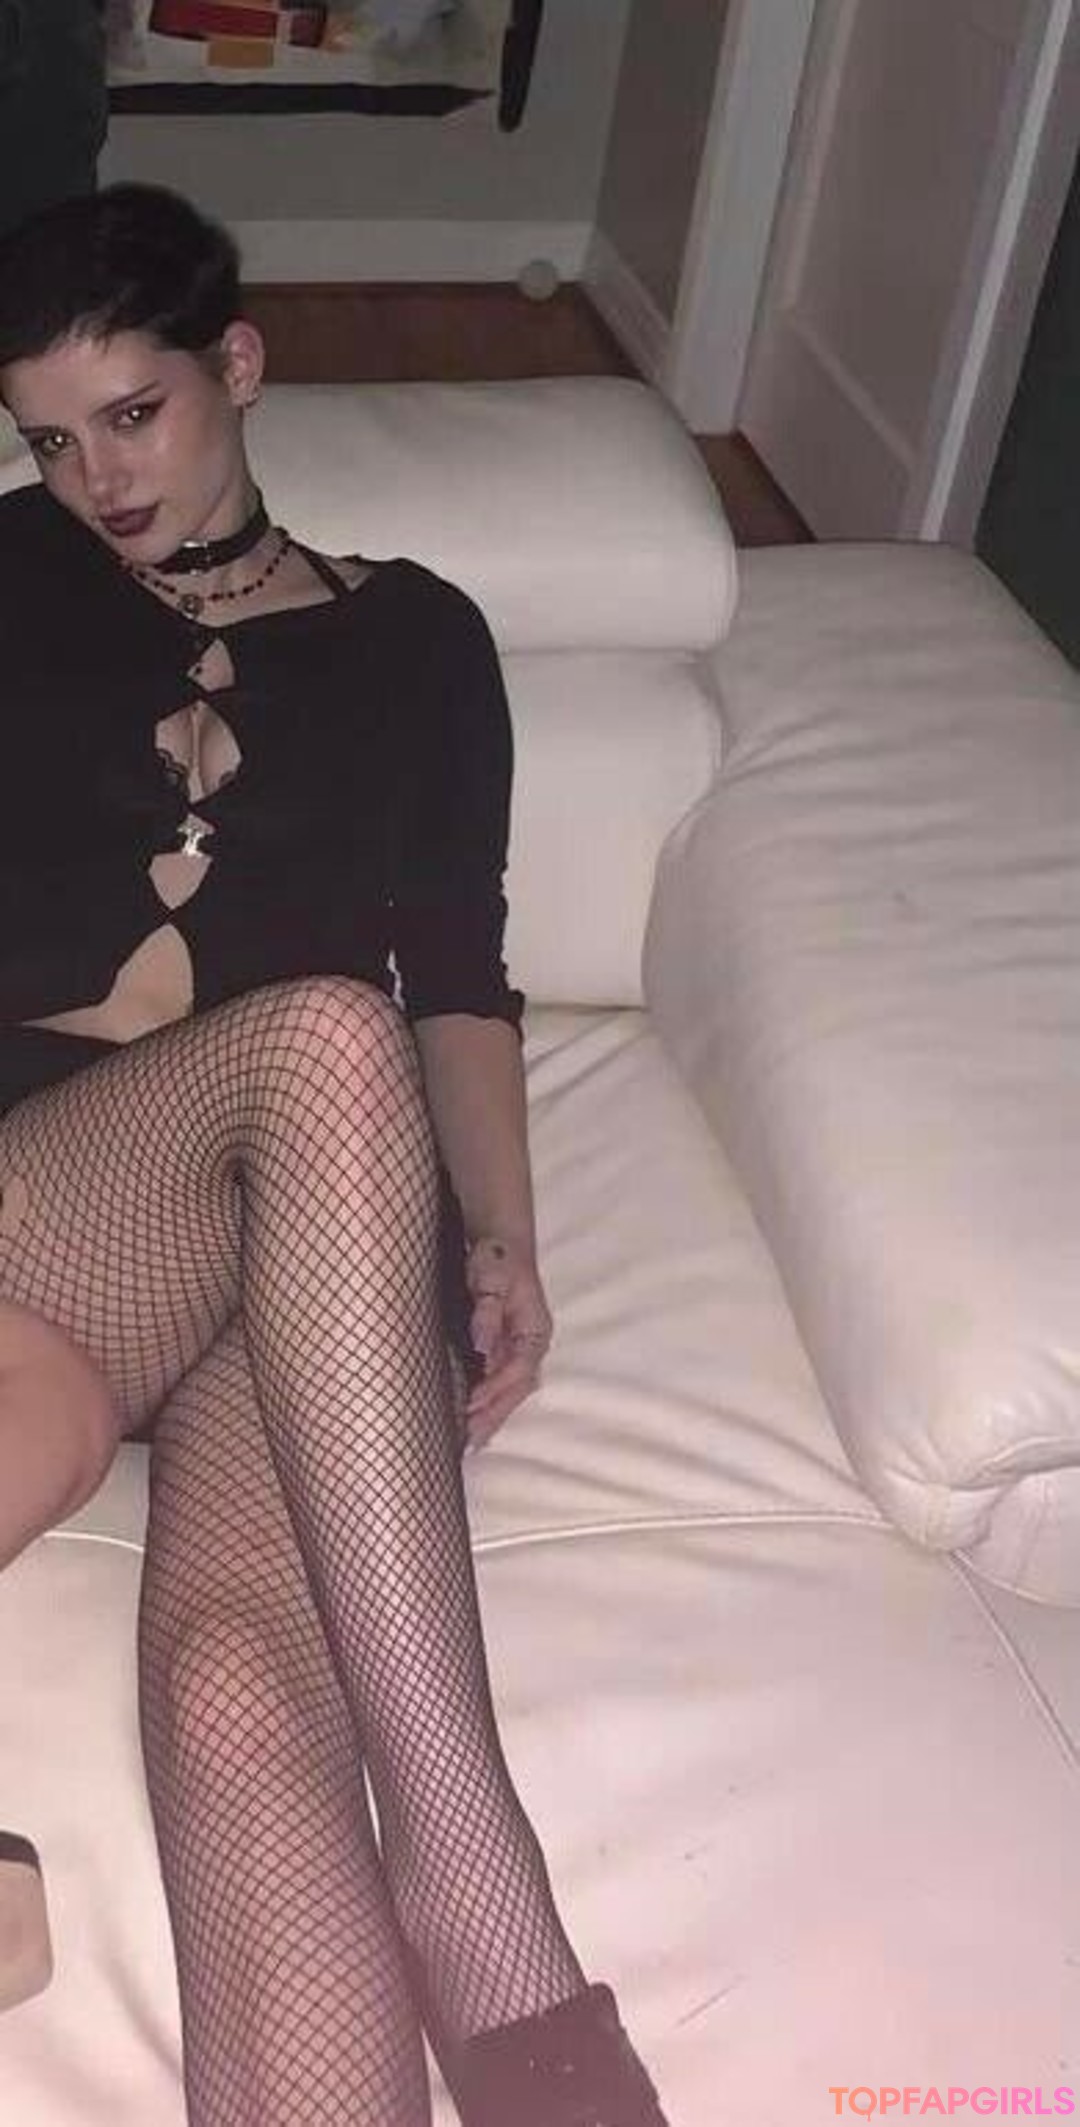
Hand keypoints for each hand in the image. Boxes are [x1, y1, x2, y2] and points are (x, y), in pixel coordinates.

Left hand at [464, 1235, 552, 1450]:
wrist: (499, 1242)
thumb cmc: (497, 1258)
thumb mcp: (491, 1279)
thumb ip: (487, 1311)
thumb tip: (482, 1345)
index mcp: (535, 1330)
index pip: (519, 1369)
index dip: (496, 1389)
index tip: (471, 1405)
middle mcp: (532, 1344)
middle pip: (518, 1388)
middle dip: (495, 1415)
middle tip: (471, 1441)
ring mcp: (520, 1348)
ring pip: (511, 1390)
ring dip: (493, 1414)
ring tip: (472, 1441)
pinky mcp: (506, 1349)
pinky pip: (501, 1383)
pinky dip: (490, 1403)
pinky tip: (475, 1419)